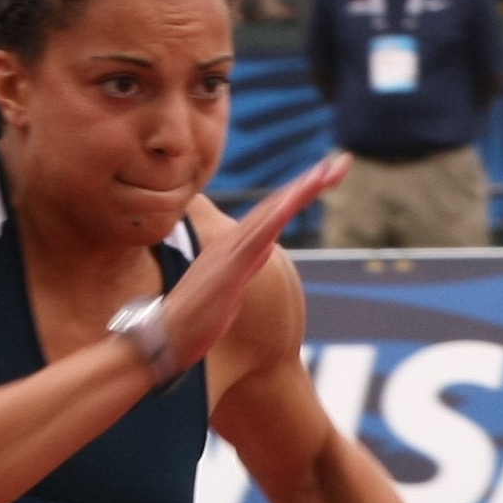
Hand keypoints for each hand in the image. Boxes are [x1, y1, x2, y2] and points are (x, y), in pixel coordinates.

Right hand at [149, 153, 346, 380]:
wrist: (162, 339)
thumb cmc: (191, 320)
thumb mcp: (229, 289)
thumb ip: (245, 267)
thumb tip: (263, 251)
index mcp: (233, 246)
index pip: (271, 213)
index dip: (298, 194)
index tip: (325, 178)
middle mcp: (231, 241)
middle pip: (276, 204)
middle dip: (309, 182)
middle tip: (340, 163)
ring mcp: (230, 252)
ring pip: (271, 213)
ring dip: (301, 191)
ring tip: (329, 172)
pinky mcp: (230, 269)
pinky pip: (259, 236)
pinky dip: (279, 215)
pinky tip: (297, 201)